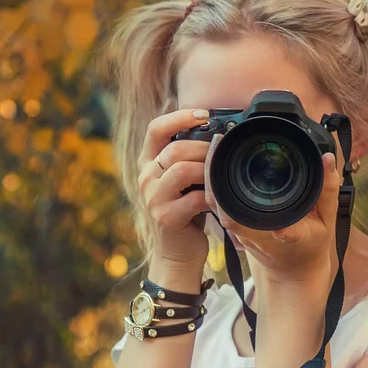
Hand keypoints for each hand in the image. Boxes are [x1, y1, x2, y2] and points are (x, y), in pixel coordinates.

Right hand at [137, 109, 212, 268]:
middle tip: (222, 155)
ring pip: (182, 170)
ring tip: (219, 177)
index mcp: (148, 163)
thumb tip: (217, 131)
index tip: (204, 114)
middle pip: (174, 149)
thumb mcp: (182, 180)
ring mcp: (152, 198)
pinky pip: (194, 198)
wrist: (177, 253)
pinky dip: (211, 197)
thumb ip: (188, 157)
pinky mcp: (165, 217)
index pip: (156, 128)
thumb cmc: (186, 211)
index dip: (180, 117)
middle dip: (204, 149)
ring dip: (207, 171)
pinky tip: (217, 200)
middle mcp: (145, 178)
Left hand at [204, 134, 340, 284]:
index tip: (223, 155)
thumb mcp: (327, 221)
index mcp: (268, 229)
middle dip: (213, 169)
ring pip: (213, 201)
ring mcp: (237, 229)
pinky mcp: (234, 225)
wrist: (295, 273)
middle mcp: (247, 230)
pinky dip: (215, 183)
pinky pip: (219, 204)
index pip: (235, 210)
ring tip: (217, 146)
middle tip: (218, 141)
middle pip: (216, 200)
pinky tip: (219, 163)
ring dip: (211, 175)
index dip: (223, 184)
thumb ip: (327, 191)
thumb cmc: (311, 248)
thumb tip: (326, 159)